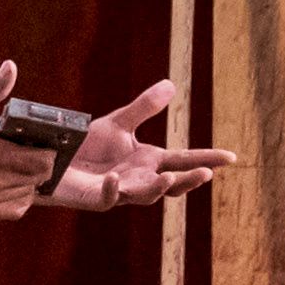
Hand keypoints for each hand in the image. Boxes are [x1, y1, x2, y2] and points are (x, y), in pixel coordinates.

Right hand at [0, 59, 56, 220]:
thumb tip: (11, 67)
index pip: (45, 160)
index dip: (48, 150)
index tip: (39, 140)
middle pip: (41, 177)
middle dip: (41, 162)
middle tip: (28, 149)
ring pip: (30, 193)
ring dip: (30, 179)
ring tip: (16, 163)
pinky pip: (16, 208)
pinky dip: (19, 196)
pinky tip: (8, 181)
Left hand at [45, 76, 238, 212]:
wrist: (53, 160)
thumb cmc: (86, 147)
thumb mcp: (118, 124)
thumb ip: (144, 108)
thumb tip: (171, 85)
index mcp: (148, 161)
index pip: (184, 160)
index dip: (207, 158)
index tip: (231, 157)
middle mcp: (139, 179)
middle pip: (172, 185)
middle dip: (189, 181)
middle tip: (206, 173)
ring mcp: (119, 192)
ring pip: (146, 196)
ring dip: (157, 188)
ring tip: (167, 178)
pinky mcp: (96, 199)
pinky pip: (107, 199)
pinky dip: (112, 190)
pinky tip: (114, 179)